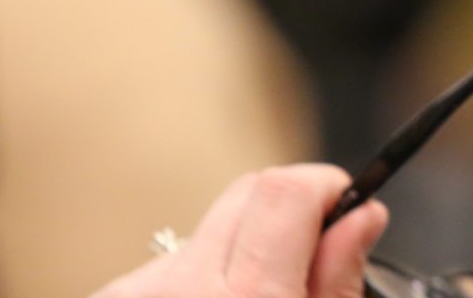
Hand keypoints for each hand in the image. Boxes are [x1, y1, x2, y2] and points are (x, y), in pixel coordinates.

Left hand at [93, 164, 389, 297]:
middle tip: (309, 259)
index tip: (344, 203)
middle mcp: (187, 286)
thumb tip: (362, 212)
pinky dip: (195, 281)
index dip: (326, 184)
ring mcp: (140, 290)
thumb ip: (337, 279)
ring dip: (241, 253)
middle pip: (250, 192)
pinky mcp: (110, 297)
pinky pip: (170, 262)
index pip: (287, 189)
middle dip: (290, 212)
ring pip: (210, 230)